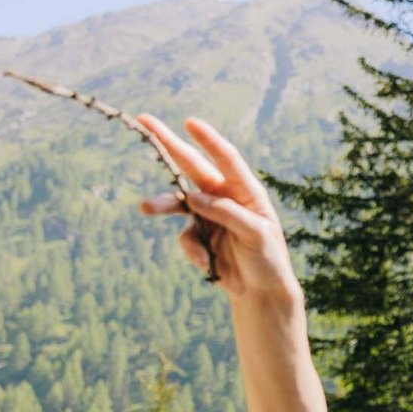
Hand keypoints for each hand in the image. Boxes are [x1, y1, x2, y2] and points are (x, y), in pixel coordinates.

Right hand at [135, 115, 297, 299]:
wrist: (261, 291)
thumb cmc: (268, 258)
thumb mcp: (255, 235)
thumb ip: (227, 213)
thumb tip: (193, 197)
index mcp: (246, 190)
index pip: (226, 159)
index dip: (208, 140)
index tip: (190, 122)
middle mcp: (224, 196)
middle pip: (192, 165)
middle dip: (168, 142)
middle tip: (144, 120)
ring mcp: (208, 214)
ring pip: (178, 201)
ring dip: (162, 204)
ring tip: (144, 208)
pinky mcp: (198, 235)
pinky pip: (185, 236)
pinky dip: (192, 250)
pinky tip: (207, 263)